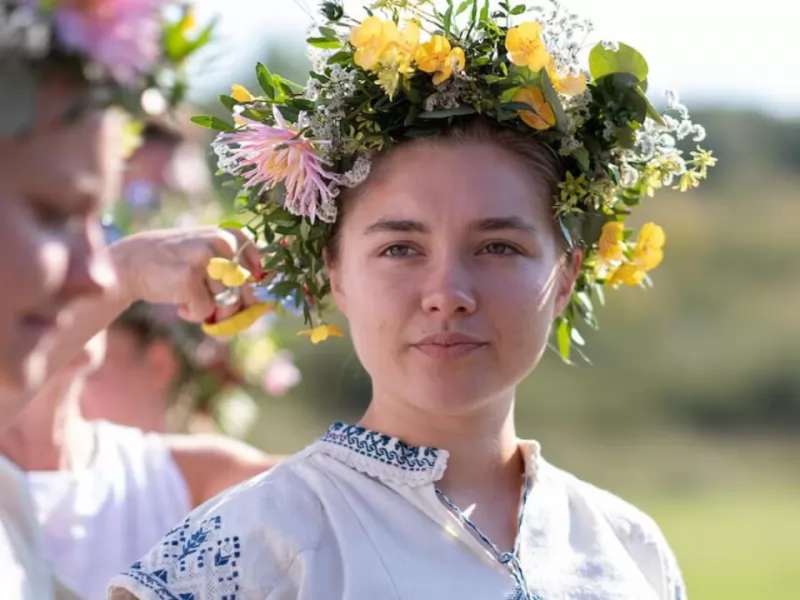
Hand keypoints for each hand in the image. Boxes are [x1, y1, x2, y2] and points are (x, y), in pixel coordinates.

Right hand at [110, 227, 262, 323]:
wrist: (132, 262)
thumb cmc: (178, 265)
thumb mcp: (211, 257)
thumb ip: (237, 274)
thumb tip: (265, 307)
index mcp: (233, 236)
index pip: (260, 273)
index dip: (251, 293)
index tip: (239, 300)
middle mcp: (222, 243)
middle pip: (246, 292)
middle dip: (232, 309)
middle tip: (215, 311)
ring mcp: (205, 258)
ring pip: (227, 304)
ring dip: (210, 312)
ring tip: (191, 301)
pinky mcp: (189, 276)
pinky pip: (205, 310)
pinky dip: (194, 315)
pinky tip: (180, 305)